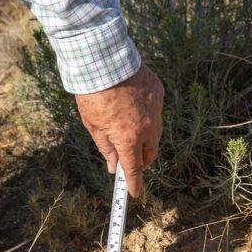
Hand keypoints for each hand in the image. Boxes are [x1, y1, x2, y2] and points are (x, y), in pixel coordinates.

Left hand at [75, 64, 163, 197]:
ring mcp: (156, 109)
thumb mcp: (93, 125)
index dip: (134, 183)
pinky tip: (135, 111)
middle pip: (149, 154)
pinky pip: (156, 113)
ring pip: (156, 134)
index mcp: (128, 137)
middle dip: (140, 161)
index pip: (133, 168)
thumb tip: (113, 165)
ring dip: (145, 141)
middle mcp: (147, 126)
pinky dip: (148, 118)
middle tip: (129, 162)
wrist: (104, 58)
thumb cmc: (93, 92)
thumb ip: (106, 147)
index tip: (134, 193)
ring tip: (131, 136)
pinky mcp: (159, 93)